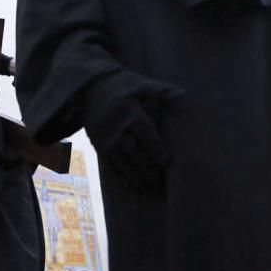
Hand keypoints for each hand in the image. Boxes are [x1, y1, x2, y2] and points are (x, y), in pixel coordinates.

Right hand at [82, 75, 181, 192]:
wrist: (87, 88)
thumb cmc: (120, 85)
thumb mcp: (139, 84)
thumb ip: (160, 91)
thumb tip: (183, 95)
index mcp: (128, 110)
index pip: (145, 132)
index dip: (156, 147)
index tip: (166, 162)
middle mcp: (115, 126)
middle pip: (133, 150)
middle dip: (146, 167)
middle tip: (160, 180)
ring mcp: (104, 137)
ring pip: (121, 160)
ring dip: (135, 174)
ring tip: (148, 186)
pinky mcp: (97, 144)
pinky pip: (110, 163)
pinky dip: (121, 175)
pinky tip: (132, 185)